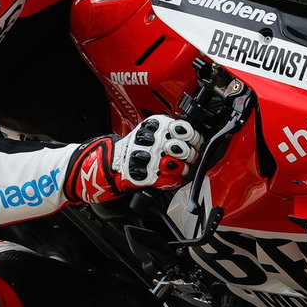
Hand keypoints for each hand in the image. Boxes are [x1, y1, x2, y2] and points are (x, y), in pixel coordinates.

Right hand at [65, 115, 204, 203]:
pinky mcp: (146, 176)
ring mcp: (150, 158)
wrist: (110, 161)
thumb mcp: (153, 130)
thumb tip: (196, 138)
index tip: (194, 142)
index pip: (187, 130)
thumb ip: (174, 132)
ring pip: (179, 166)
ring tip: (173, 167)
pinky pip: (169, 181)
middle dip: (189, 156)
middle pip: (185, 150)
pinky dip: (171, 181)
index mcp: (157, 125)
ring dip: (180, 170)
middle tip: (183, 157)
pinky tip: (166, 177)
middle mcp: (154, 140)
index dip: (194, 139)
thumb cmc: (136, 146)